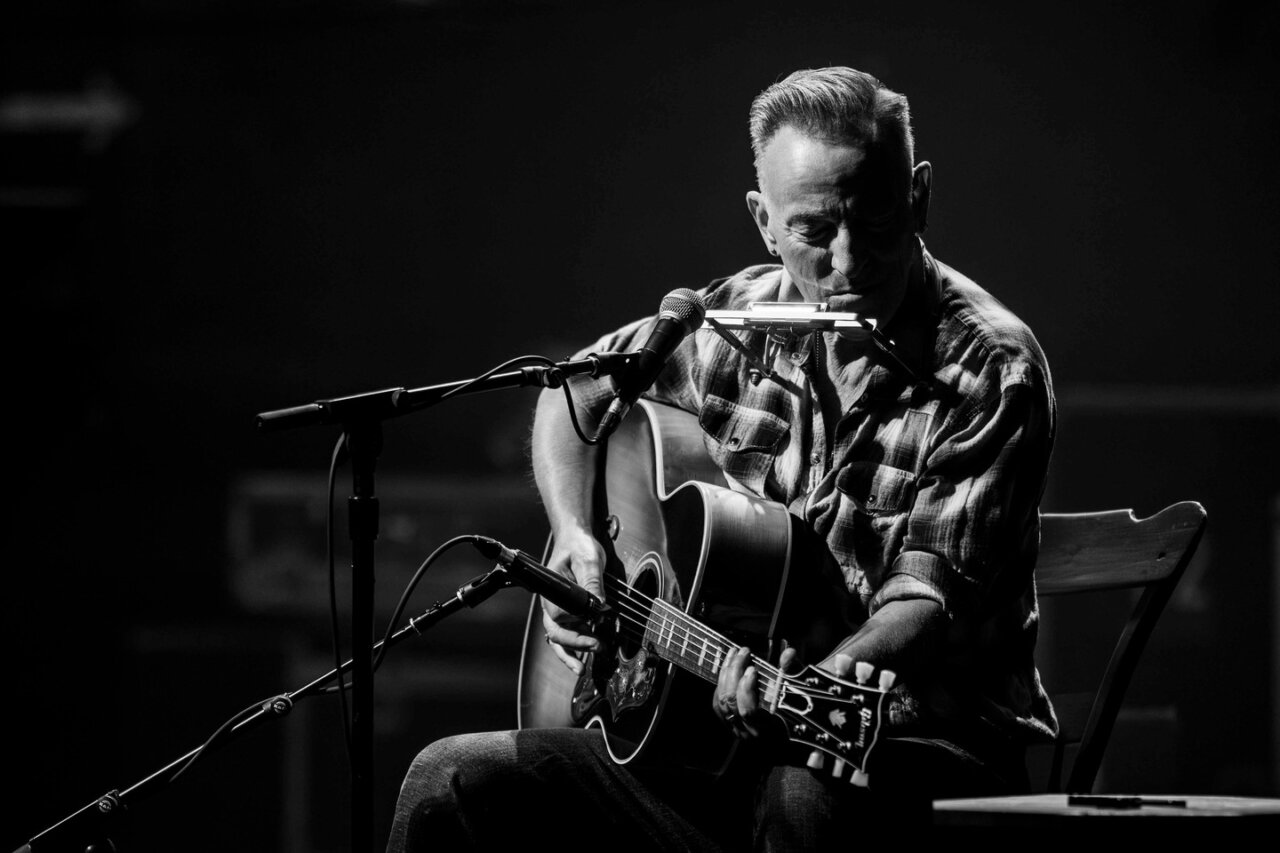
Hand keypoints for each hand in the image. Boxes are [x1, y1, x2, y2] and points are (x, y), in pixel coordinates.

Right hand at [541, 525, 606, 673]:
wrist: (575, 540)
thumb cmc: (579, 547)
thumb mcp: (589, 560)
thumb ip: (593, 582)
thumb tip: (600, 605)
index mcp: (552, 589)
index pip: (559, 615)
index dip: (577, 623)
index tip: (596, 624)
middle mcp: (551, 603)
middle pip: (556, 632)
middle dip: (576, 643)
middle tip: (597, 647)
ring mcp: (557, 610)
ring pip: (557, 639)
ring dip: (570, 653)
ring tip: (582, 668)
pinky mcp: (566, 614)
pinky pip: (564, 636)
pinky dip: (571, 651)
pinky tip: (581, 661)